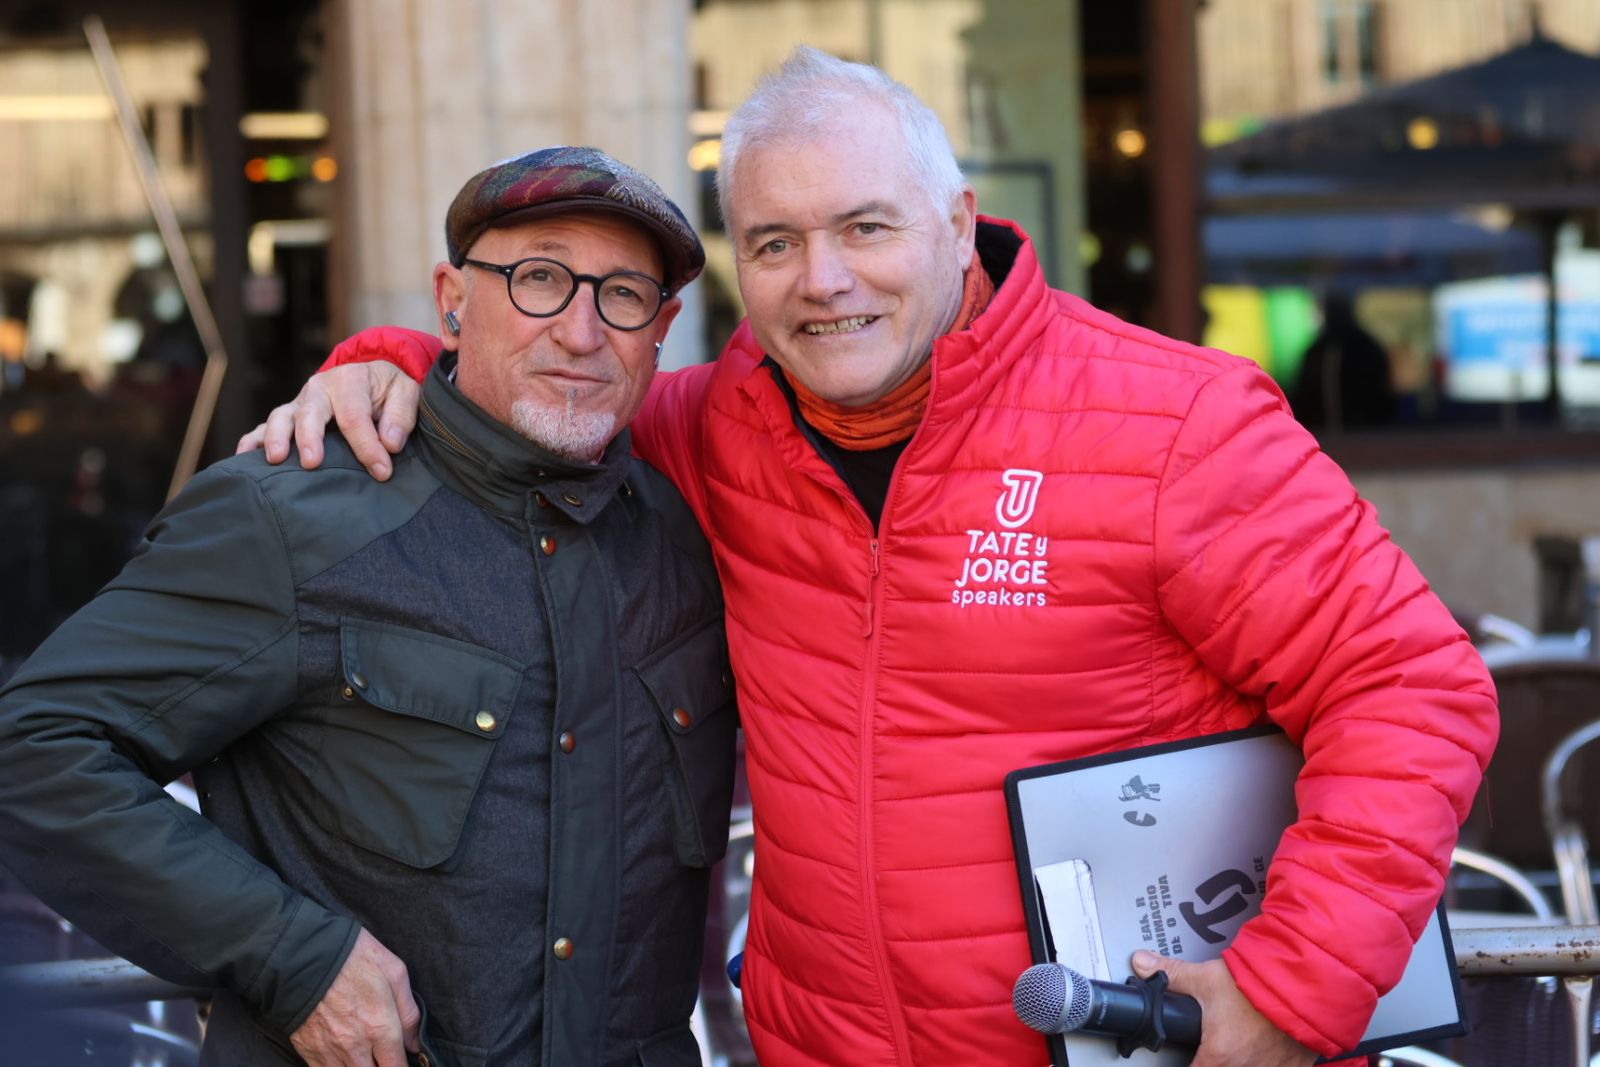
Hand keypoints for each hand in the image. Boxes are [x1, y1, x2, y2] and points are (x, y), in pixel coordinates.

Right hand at [235, 362, 418, 480]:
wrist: (373, 377)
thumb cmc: (389, 389)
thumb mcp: (406, 392)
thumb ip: (401, 415)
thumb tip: (390, 443)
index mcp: (349, 380)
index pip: (355, 416)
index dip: (367, 446)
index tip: (381, 471)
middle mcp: (319, 389)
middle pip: (310, 413)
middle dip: (309, 438)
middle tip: (311, 463)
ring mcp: (300, 403)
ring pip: (281, 417)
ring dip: (275, 438)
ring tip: (275, 460)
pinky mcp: (289, 417)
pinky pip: (262, 428)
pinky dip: (251, 441)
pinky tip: (243, 458)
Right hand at [289, 928, 420, 1066]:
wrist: (301, 953)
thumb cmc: (351, 956)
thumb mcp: (393, 971)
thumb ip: (409, 1012)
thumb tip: (414, 1043)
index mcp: (380, 1026)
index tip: (404, 1061)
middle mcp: (355, 1046)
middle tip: (383, 1056)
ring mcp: (329, 1051)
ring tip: (364, 1055)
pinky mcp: (308, 1051)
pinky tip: (343, 1056)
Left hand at [1131, 951, 1316, 1066]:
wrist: (1305, 984)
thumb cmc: (1257, 985)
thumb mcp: (1206, 978)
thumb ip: (1171, 973)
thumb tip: (1141, 963)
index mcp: (1219, 1058)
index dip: (1189, 1064)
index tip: (1189, 1057)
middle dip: (1215, 1059)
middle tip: (1214, 1042)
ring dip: (1242, 1059)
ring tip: (1241, 1040)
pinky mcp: (1296, 1066)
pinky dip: (1267, 1060)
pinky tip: (1265, 1045)